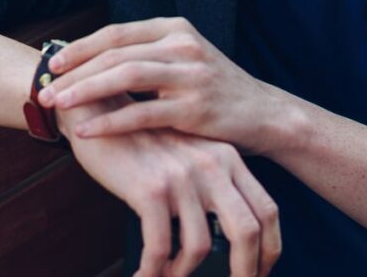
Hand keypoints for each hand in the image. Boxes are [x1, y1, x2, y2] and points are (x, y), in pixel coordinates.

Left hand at [40, 18, 286, 154]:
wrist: (265, 115)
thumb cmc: (216, 91)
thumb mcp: (185, 59)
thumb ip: (148, 55)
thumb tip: (94, 58)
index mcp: (175, 29)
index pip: (116, 32)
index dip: (81, 47)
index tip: (52, 62)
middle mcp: (182, 45)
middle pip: (115, 52)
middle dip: (74, 71)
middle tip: (43, 87)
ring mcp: (191, 75)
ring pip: (126, 76)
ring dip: (85, 90)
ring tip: (57, 104)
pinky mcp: (195, 109)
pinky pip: (143, 114)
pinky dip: (110, 122)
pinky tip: (87, 132)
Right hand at [58, 95, 280, 276]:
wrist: (96, 107)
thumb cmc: (140, 140)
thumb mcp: (186, 155)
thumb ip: (209, 184)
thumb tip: (224, 238)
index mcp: (227, 157)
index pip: (268, 210)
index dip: (269, 250)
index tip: (257, 273)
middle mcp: (212, 165)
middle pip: (248, 231)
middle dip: (245, 271)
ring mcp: (182, 176)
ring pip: (200, 247)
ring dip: (184, 274)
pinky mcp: (150, 189)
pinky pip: (159, 247)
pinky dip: (153, 271)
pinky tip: (143, 276)